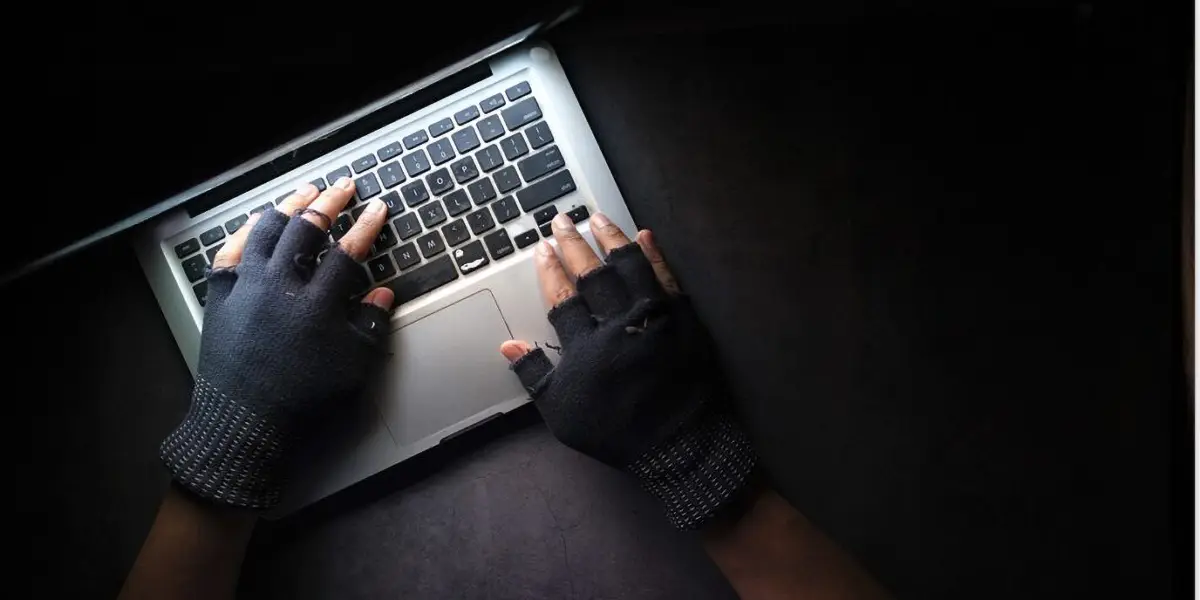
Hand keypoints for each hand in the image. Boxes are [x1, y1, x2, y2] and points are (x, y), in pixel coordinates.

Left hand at [160, 179, 394, 508]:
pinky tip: (258, 221)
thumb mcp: (352, 368)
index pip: (348, 252)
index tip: (378, 209)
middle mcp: (279, 286)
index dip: (367, 227)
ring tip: (304, 193)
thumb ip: (370, 326)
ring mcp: (246, 287)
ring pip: (267, 230)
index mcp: (316, 304)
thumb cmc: (303, 400)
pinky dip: (247, 231)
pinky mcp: (220, 296)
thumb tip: (382, 293)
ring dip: (289, 207)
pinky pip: (232, 251)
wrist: (244, 424)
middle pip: (306, 229)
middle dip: (330, 203)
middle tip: (344, 187)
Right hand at [499, 212, 756, 529]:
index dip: (549, 270)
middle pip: (592, 274)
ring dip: (611, 238)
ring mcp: (654, 316)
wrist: (680, 445)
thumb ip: (535, 375)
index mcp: (586, 345)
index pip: (562, 297)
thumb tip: (508, 345)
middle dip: (573, 244)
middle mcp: (619, 323)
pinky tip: (645, 235)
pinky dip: (655, 253)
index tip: (541, 248)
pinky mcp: (684, 318)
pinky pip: (667, 276)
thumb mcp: (563, 412)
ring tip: (598, 217)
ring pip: (629, 265)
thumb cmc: (616, 431)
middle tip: (562, 220)